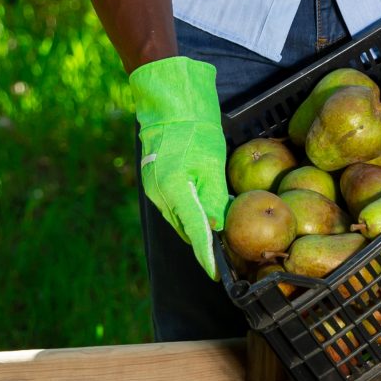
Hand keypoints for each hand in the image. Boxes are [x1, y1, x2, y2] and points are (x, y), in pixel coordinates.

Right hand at [130, 56, 229, 280]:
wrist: (169, 105)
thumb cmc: (195, 129)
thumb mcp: (212, 162)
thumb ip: (214, 196)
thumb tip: (217, 226)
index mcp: (175, 190)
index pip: (195, 232)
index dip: (206, 256)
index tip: (216, 274)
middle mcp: (160, 195)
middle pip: (185, 229)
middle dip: (203, 243)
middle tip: (225, 252)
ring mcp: (154, 190)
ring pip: (179, 219)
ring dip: (197, 226)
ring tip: (218, 231)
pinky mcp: (154, 182)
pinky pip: (174, 206)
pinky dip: (189, 212)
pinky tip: (205, 208)